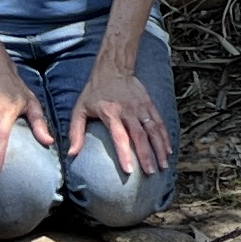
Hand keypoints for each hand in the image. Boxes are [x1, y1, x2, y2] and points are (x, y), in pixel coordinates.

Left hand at [68, 56, 171, 180]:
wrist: (113, 68)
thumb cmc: (94, 92)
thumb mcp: (79, 110)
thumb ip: (75, 132)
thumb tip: (71, 154)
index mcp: (110, 113)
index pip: (120, 137)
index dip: (125, 154)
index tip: (130, 171)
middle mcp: (128, 110)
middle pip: (141, 136)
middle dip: (147, 156)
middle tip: (151, 173)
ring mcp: (141, 107)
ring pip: (154, 130)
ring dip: (160, 148)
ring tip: (163, 165)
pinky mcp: (150, 104)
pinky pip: (160, 122)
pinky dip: (166, 137)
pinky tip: (169, 150)